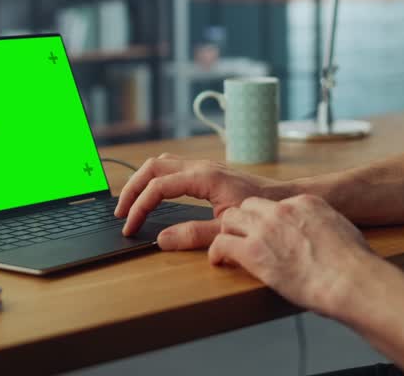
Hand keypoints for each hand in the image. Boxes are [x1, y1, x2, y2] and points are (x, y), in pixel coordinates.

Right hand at [114, 154, 284, 248]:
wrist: (283, 198)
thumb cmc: (261, 212)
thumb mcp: (226, 227)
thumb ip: (193, 234)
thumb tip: (161, 240)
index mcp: (203, 177)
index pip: (158, 187)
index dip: (139, 208)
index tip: (130, 227)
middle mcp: (200, 167)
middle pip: (153, 168)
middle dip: (132, 189)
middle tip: (120, 213)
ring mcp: (203, 167)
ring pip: (161, 164)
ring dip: (142, 181)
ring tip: (130, 204)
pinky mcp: (206, 172)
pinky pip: (172, 167)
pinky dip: (155, 179)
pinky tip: (153, 194)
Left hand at [209, 193, 377, 317]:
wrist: (349, 279)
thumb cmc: (353, 264)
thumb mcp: (342, 230)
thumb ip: (327, 227)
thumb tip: (327, 236)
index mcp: (306, 203)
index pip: (276, 203)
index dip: (268, 219)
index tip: (267, 232)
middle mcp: (282, 209)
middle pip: (248, 205)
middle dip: (243, 221)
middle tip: (242, 238)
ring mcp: (266, 228)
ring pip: (230, 219)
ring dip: (228, 233)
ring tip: (227, 249)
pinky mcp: (253, 251)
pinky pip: (221, 244)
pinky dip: (217, 253)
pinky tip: (219, 262)